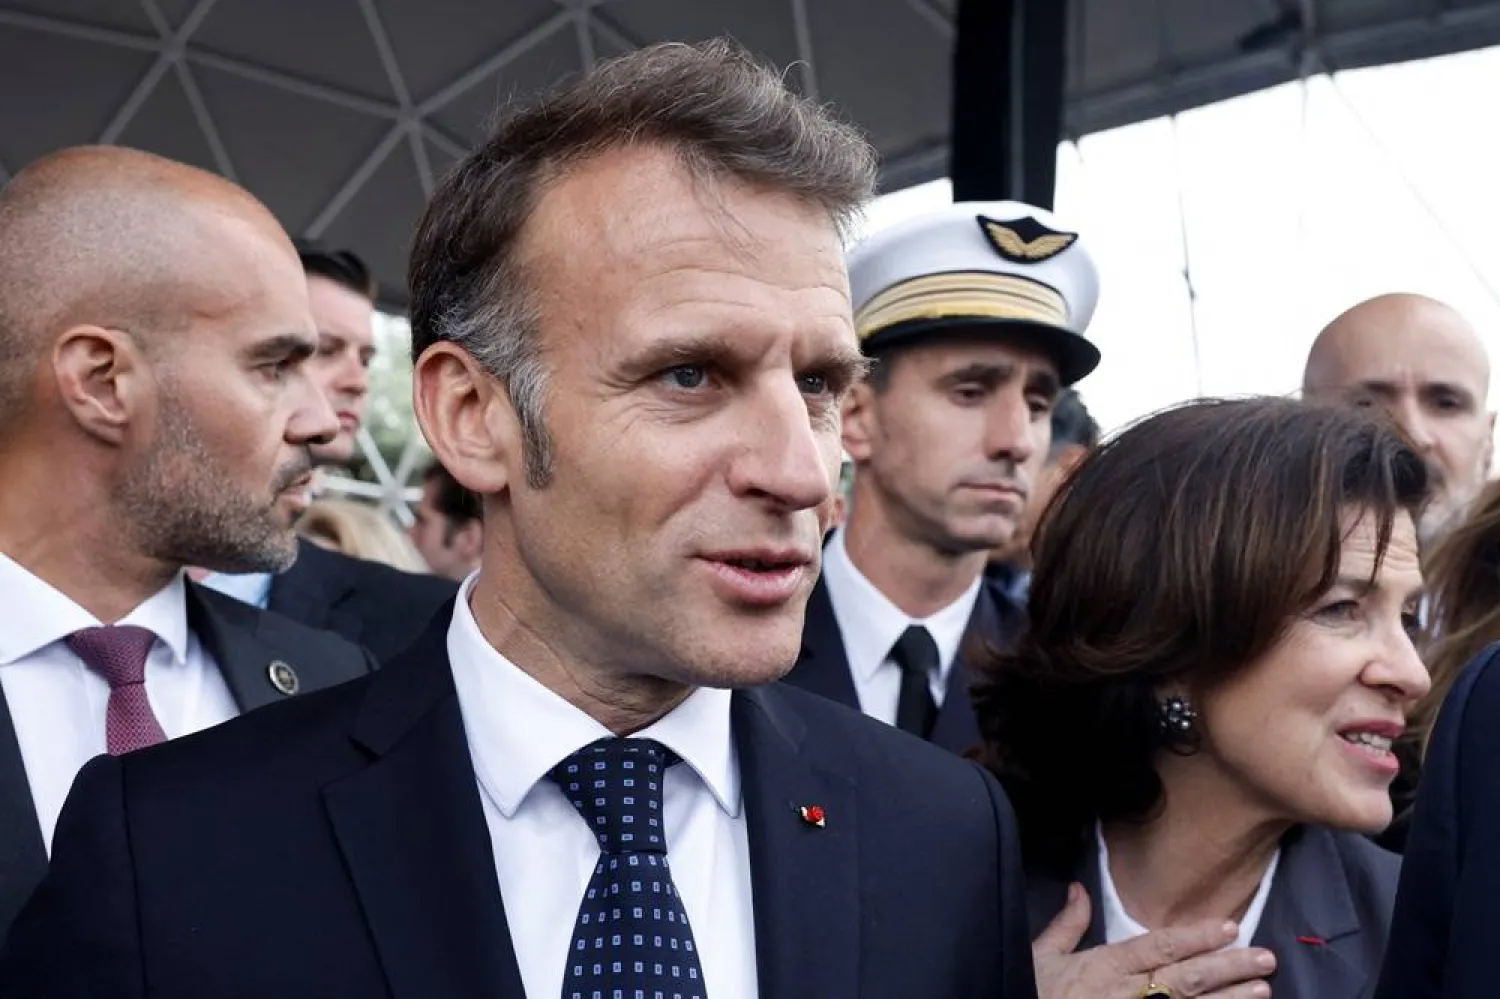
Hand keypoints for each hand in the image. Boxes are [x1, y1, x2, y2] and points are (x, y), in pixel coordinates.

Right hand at [1033, 883, 1276, 998]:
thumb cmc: (1032, 994)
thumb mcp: (1041, 958)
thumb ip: (1066, 925)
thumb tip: (1079, 888)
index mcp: (1104, 967)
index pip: (1158, 947)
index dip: (1195, 937)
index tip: (1229, 926)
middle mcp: (1126, 995)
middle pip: (1186, 979)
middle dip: (1228, 968)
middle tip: (1266, 957)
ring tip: (1263, 990)